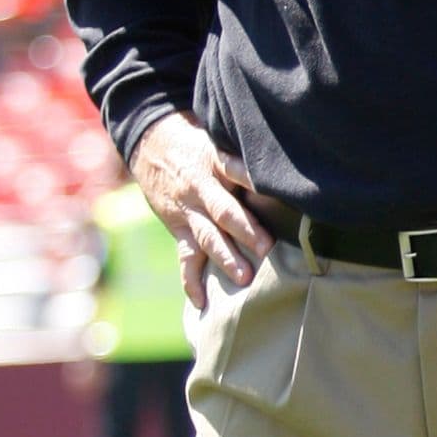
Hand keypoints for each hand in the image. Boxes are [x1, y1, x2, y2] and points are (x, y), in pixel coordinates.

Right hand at [130, 112, 272, 311]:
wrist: (149, 140)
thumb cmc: (198, 141)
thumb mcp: (219, 135)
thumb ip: (246, 154)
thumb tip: (286, 161)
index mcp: (215, 162)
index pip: (237, 171)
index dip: (254, 182)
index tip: (278, 193)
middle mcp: (201, 188)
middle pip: (225, 210)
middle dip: (246, 230)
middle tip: (267, 247)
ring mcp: (188, 209)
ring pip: (207, 236)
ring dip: (225, 257)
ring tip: (244, 277)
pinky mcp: (179, 226)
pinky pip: (186, 255)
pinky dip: (192, 280)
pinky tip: (201, 300)